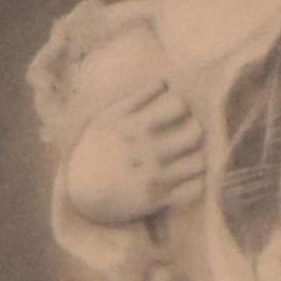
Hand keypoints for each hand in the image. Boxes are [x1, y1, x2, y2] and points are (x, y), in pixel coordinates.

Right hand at [63, 81, 206, 225]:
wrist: (81, 192)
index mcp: (131, 125)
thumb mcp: (108, 118)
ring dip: (196, 156)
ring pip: (199, 160)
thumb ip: (137, 99)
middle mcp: (143, 150)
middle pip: (195, 131)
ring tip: (187, 156)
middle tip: (186, 134)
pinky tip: (184, 178)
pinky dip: (194, 182)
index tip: (174, 113)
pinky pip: (195, 188)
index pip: (178, 103)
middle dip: (193, 130)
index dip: (180, 105)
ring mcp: (152, 176)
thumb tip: (167, 82)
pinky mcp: (158, 199)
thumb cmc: (99, 148)